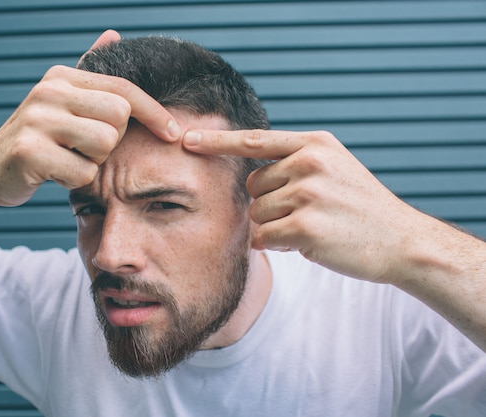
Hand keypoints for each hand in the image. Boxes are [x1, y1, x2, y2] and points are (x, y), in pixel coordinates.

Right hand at [0, 31, 180, 206]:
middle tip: (83, 147)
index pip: (124, 88)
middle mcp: (49, 91)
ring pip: (104, 144)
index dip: (154, 111)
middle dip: (111, 140)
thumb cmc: (38, 138)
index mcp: (61, 77)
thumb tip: (114, 35)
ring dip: (93, 161)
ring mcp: (37, 120)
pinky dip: (75, 180)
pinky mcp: (30, 152)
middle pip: (119, 116)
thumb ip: (89, 72)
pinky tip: (54, 173)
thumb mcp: (61, 100)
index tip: (173, 131)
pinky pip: (83, 172)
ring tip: (68, 158)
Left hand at [183, 129, 420, 282]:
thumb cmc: (360, 207)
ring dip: (276, 227)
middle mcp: (309, 162)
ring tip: (314, 227)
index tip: (185, 138)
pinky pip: (264, 237)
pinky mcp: (305, 225)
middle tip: (305, 213)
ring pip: (257, 214)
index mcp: (315, 144)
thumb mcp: (334, 168)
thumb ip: (295, 163)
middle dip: (269, 205)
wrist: (401, 241)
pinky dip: (278, 245)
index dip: (217, 141)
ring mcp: (308, 192)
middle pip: (252, 186)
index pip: (254, 140)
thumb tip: (248, 177)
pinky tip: (309, 243)